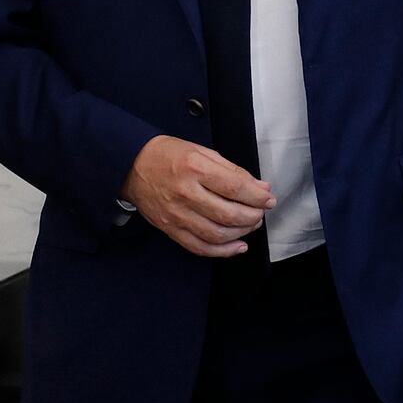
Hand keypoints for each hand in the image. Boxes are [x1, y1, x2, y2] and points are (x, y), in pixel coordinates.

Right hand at [120, 135, 275, 257]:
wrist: (132, 167)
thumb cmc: (170, 155)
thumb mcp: (204, 152)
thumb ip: (234, 171)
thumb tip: (261, 187)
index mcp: (195, 169)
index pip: (236, 187)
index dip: (258, 197)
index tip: (269, 199)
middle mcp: (185, 194)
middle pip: (228, 214)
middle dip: (253, 216)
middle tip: (262, 211)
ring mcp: (176, 215)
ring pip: (216, 234)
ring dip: (242, 233)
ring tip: (252, 224)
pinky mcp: (170, 229)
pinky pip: (198, 247)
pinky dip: (221, 251)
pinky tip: (237, 246)